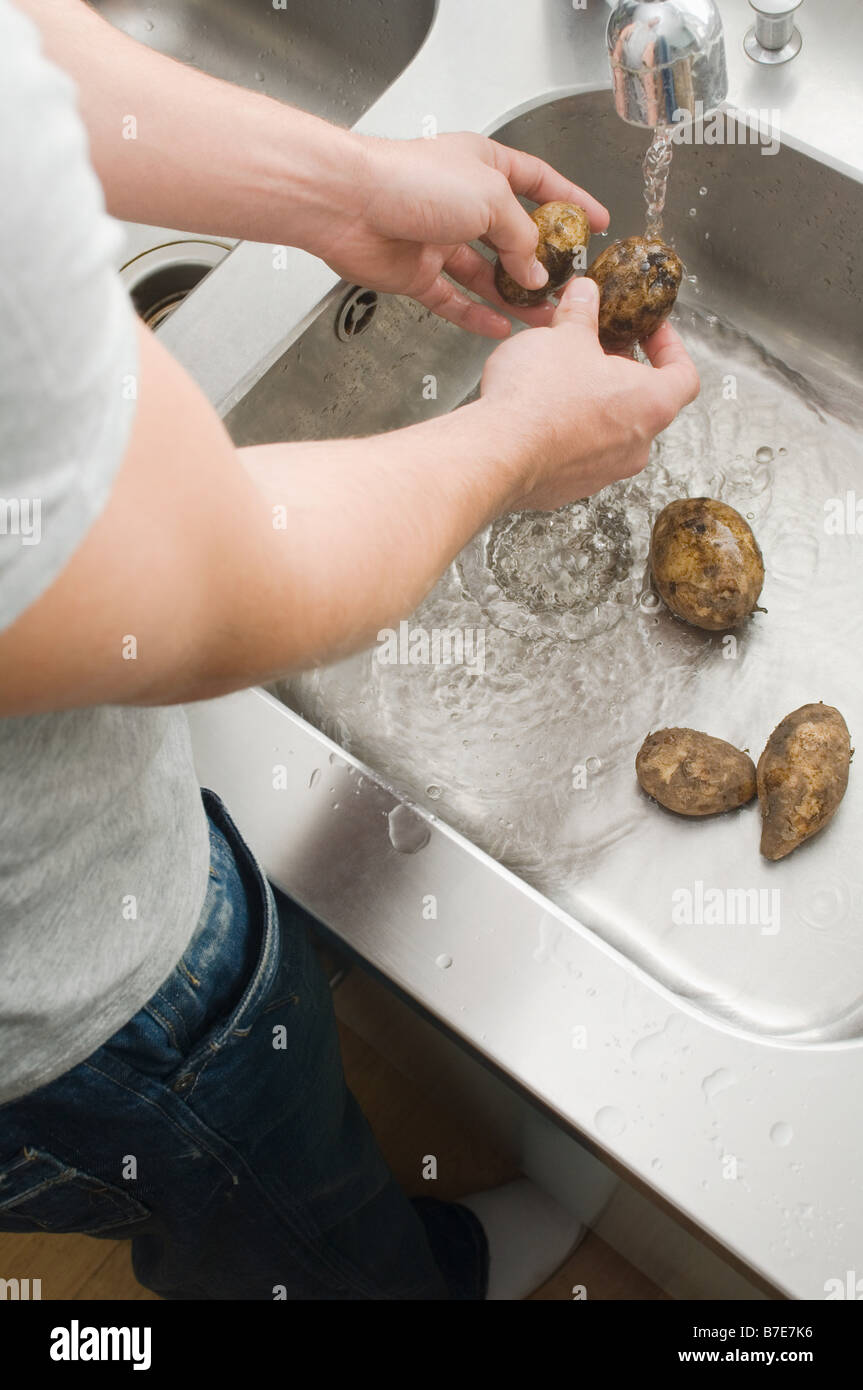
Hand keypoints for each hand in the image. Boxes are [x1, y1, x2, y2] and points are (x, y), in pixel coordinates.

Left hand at [308, 132, 608, 337]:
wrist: (348, 204)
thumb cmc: (410, 181)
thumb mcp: (491, 199)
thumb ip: (521, 237)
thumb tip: (534, 268)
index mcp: (483, 166)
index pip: (539, 182)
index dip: (570, 201)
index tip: (594, 221)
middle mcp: (462, 202)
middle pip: (512, 237)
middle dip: (540, 265)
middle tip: (566, 289)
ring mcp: (438, 239)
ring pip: (486, 275)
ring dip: (513, 298)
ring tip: (541, 320)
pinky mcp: (416, 273)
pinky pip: (453, 300)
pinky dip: (476, 315)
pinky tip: (499, 327)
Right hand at [480, 276, 699, 511]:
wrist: (496, 455)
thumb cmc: (539, 397)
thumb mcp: (564, 335)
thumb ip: (581, 312)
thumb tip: (585, 294)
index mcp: (651, 403)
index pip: (684, 375)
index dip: (670, 347)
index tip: (649, 331)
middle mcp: (636, 446)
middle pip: (643, 403)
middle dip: (621, 373)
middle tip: (596, 348)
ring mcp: (604, 473)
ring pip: (610, 431)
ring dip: (593, 404)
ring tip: (561, 378)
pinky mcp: (570, 488)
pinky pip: (577, 455)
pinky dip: (566, 433)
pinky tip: (538, 413)